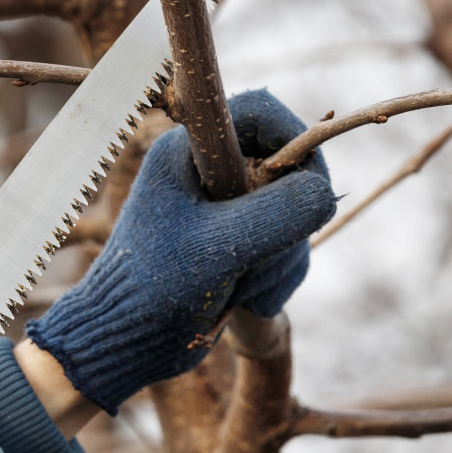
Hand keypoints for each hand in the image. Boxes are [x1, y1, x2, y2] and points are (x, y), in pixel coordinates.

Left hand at [27, 89, 335, 414]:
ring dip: (282, 259)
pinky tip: (248, 300)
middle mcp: (211, 172)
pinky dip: (277, 277)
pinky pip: (287, 247)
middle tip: (261, 258)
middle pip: (288, 171)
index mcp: (190, 152)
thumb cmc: (154, 287)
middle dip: (288, 223)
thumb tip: (325, 193)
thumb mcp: (220, 248)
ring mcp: (227, 208)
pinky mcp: (240, 243)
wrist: (126, 340)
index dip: (297, 138)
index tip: (312, 183)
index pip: (261, 113)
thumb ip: (277, 214)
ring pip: (293, 215)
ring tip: (244, 289)